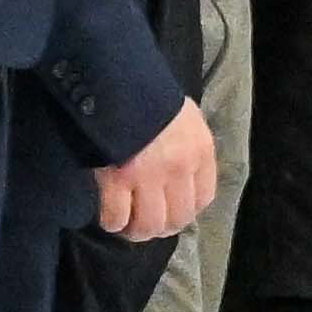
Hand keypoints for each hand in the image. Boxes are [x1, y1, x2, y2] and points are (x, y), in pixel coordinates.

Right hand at [97, 96, 216, 244]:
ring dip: (136, 232)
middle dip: (160, 228)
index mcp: (200, 151)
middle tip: (144, 226)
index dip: (185, 212)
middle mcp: (179, 169)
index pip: (203, 198)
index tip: (171, 213)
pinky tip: (108, 218)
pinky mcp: (115, 180)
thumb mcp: (183, 116)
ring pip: (147, 224)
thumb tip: (179, 173)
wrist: (115, 79)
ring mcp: (147, 177)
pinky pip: (116, 217)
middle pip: (176, 218)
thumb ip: (186, 144)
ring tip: (125, 227)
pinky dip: (112, 223)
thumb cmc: (148, 94)